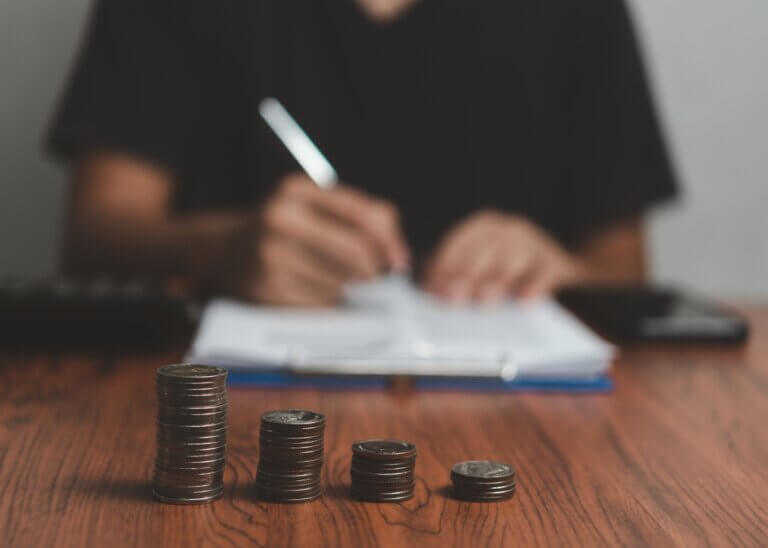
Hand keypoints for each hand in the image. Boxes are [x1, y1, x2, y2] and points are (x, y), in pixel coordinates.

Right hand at [227, 173, 409, 305]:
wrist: (224, 249)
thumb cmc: (284, 229)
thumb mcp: (314, 207)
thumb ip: (360, 217)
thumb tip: (396, 257)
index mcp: (297, 191)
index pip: (363, 215)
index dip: (390, 241)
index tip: (400, 261)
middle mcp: (281, 218)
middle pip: (356, 253)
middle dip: (374, 271)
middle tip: (375, 277)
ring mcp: (270, 255)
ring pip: (341, 283)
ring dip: (348, 288)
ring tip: (332, 278)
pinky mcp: (266, 289)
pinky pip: (320, 304)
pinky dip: (328, 303)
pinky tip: (314, 291)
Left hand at [423, 210, 584, 301]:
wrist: (557, 264)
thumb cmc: (507, 267)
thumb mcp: (481, 263)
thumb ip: (455, 272)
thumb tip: (429, 290)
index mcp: (483, 227)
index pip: (459, 243)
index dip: (445, 266)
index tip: (434, 288)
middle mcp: (508, 230)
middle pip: (484, 250)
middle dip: (467, 274)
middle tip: (454, 297)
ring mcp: (533, 243)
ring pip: (512, 259)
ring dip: (497, 280)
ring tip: (484, 300)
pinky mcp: (554, 261)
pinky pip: (544, 273)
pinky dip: (534, 286)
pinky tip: (524, 301)